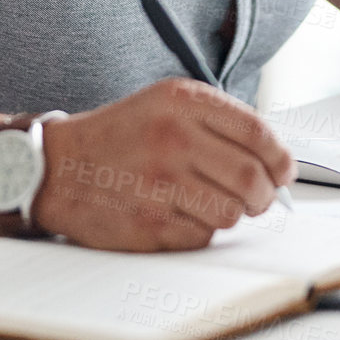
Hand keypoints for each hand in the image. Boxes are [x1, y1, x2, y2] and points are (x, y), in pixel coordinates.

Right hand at [31, 79, 294, 250]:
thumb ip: (219, 121)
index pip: (259, 134)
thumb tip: (275, 158)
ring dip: (232, 214)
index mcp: (183, 102)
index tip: (282, 171)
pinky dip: (200, 230)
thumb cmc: (121, 136)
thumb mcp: (167, 104)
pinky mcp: (149, 222)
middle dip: (264, 195)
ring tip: (212, 203)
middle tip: (257, 198)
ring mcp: (160, 183)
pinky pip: (202, 236)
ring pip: (232, 213)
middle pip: (253, 179)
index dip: (281, 159)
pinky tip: (180, 214)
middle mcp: (173, 138)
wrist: (57, 167)